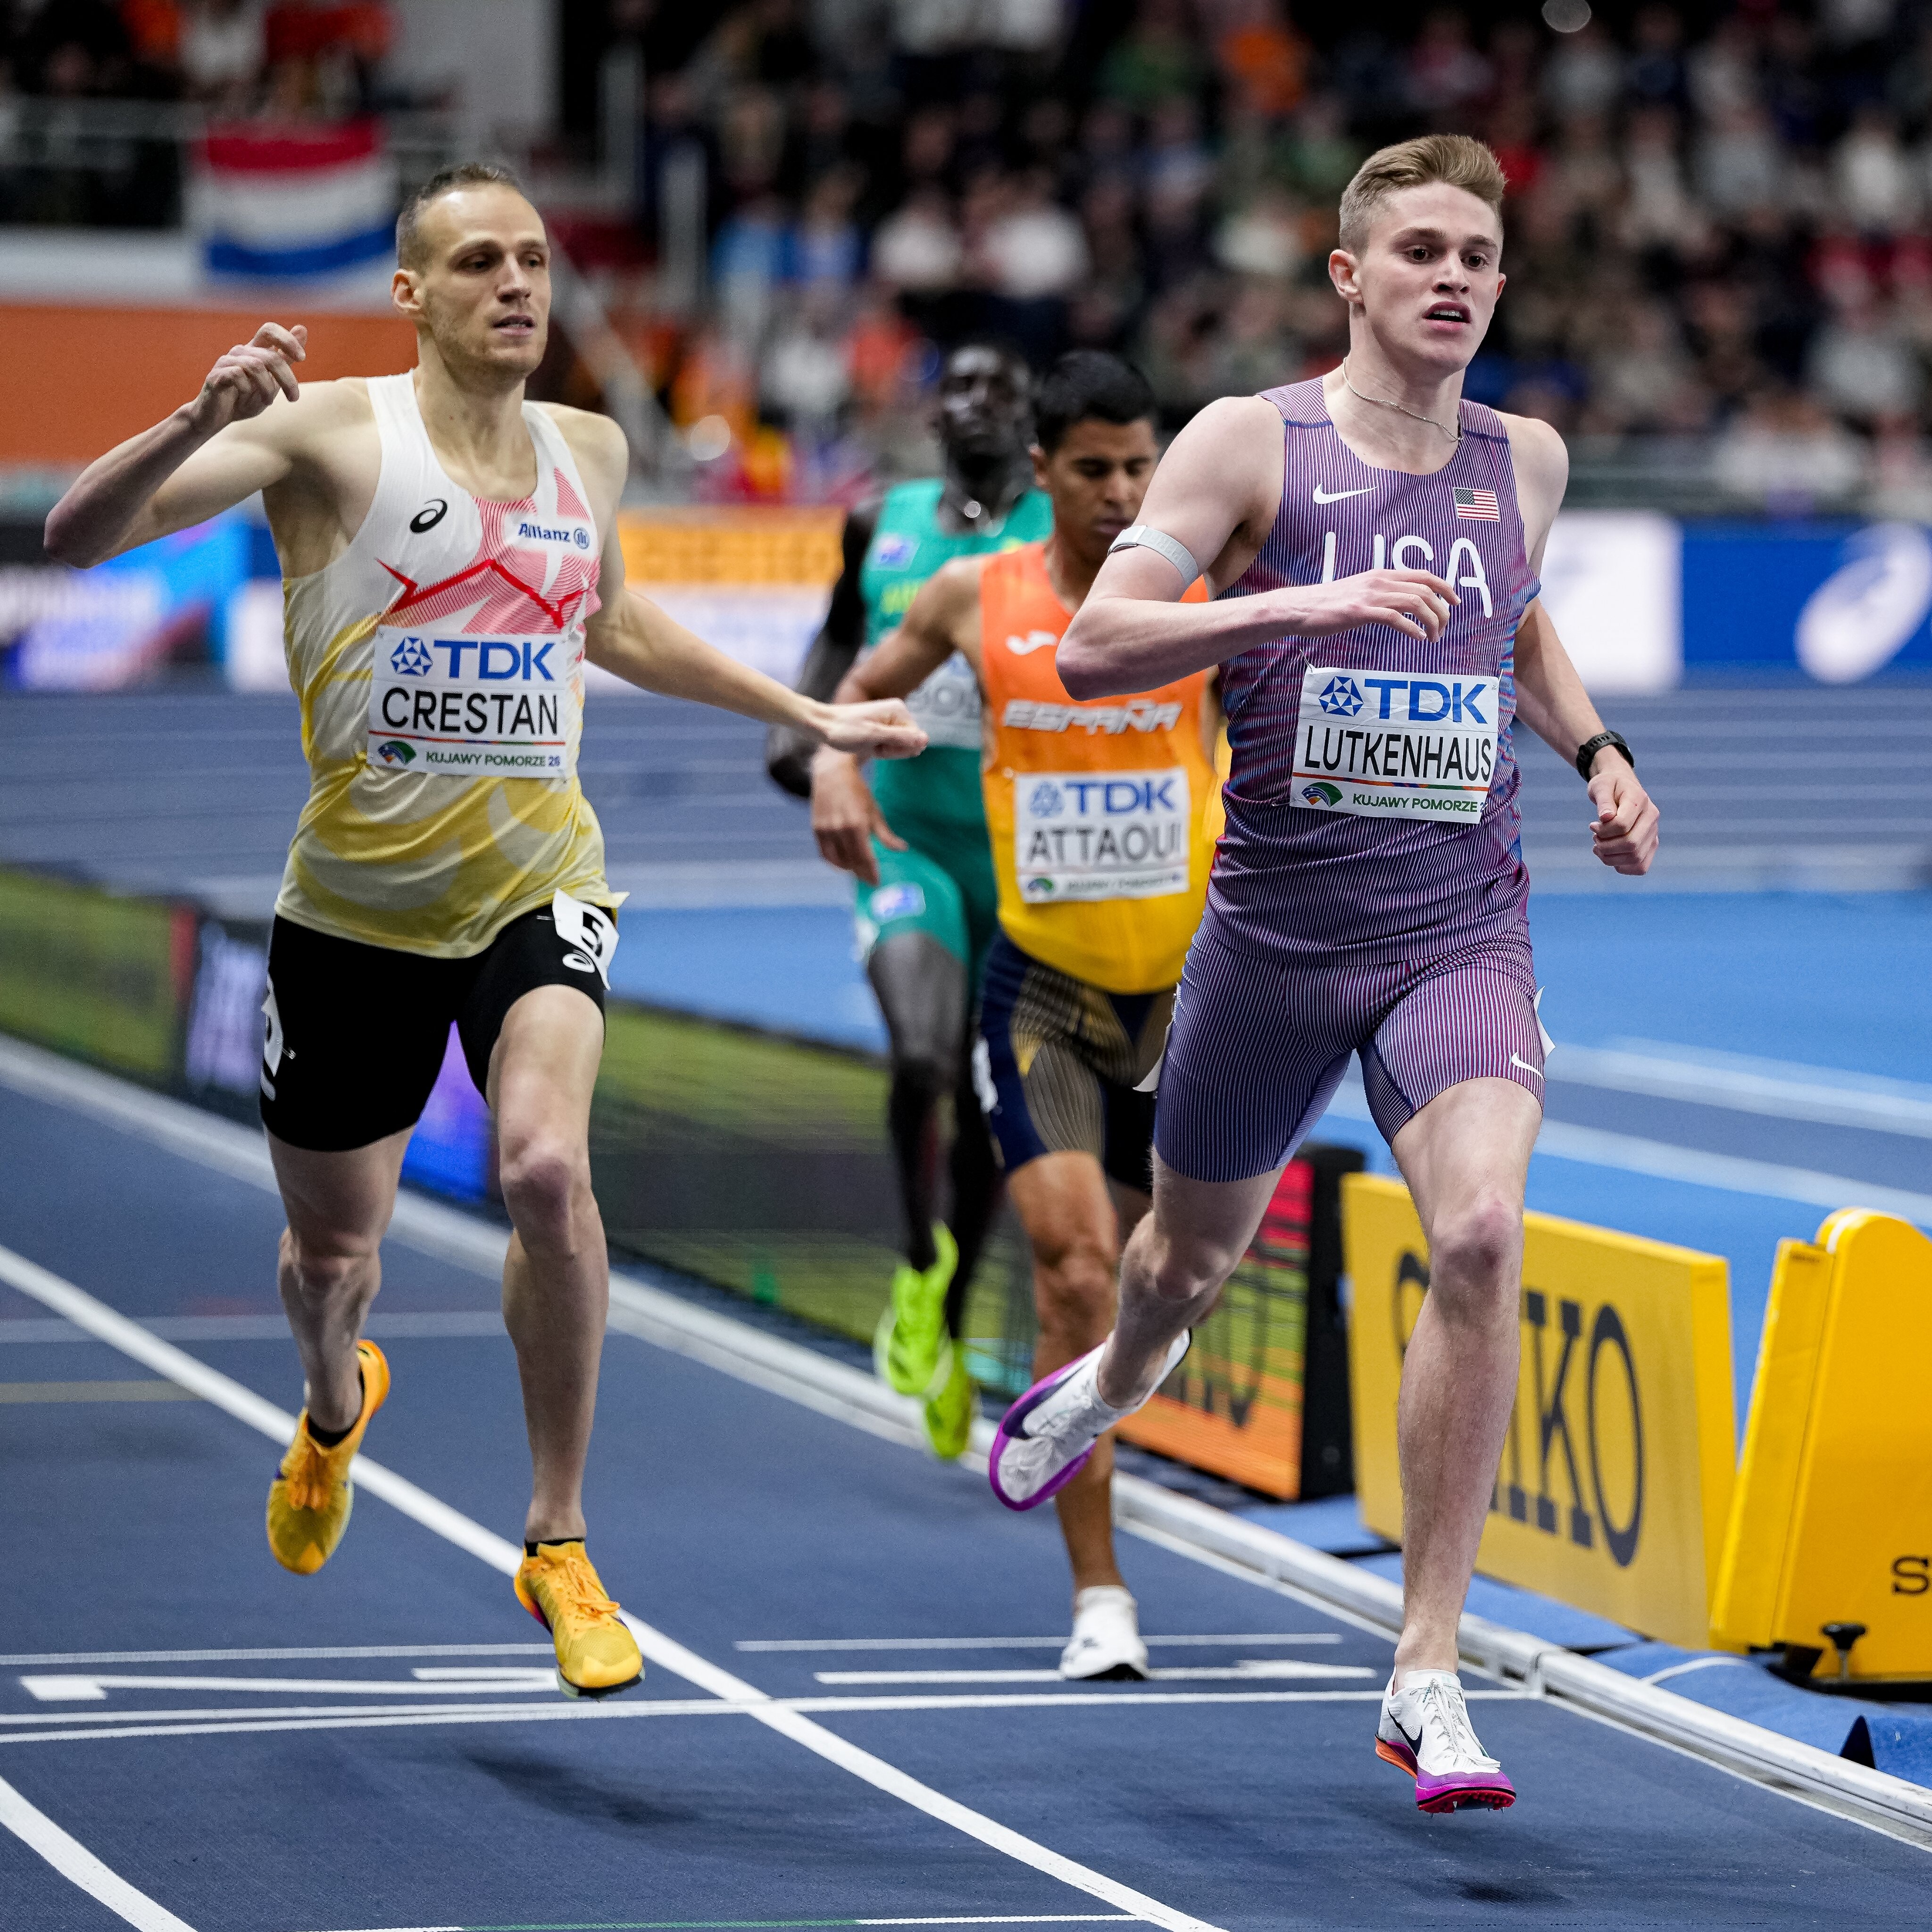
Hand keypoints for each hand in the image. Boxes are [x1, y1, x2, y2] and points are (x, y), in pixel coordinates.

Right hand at [186, 323, 306, 435]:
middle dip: (287, 379)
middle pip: (270, 357)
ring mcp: (226, 362)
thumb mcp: (273, 379)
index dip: (287, 339)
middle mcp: (240, 352)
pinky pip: (237, 375)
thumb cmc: (246, 398)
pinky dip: (247, 388)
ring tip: (268, 402)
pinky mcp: (215, 375)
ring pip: (256, 366)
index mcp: (254, 351)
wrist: (218, 416)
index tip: (302, 358)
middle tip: (293, 398)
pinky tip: (245, 396)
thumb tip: (302, 328)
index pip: (269, 330)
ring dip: (268, 388)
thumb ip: (286, 357)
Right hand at [811, 749, 903, 885]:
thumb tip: (902, 849)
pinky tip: (843, 865)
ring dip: (849, 869)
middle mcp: (839, 829)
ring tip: (858, 871)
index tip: (876, 881)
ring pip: (838, 860)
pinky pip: (825, 854)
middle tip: (869, 879)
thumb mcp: (874, 812)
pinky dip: (834, 863)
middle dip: (861, 873)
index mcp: (857, 825)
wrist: (832, 774)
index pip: (864, 857)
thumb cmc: (858, 792)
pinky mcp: (816, 829)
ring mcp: (826, 830)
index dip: (870, 872)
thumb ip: (886, 834)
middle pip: (851, 861)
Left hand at [817, 697, 926, 760]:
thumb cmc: (843, 730)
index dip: (898, 749)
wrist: (822, 724)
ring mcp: (889, 719)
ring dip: (884, 749)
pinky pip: (889, 742)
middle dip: (891, 749)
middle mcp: (897, 712)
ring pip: (899, 744)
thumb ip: (900, 738)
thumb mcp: (873, 736)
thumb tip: (926, 740)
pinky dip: (879, 747)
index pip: (915, 739)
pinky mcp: (882, 725)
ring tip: (867, 743)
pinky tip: (866, 744)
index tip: (878, 746)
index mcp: (898, 710)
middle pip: (908, 742)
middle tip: (871, 744)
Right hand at [1275, 567, 1457, 643]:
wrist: (1300, 608)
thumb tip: (1399, 606)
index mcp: (1382, 575)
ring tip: (1433, 638)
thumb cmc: (1328, 605)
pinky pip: (1396, 618)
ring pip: (1416, 602)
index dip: (1445, 587)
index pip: (1424, 575)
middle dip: (1442, 611)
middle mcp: (1380, 581)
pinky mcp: (1360, 611)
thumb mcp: (1359, 592)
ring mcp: (1370, 595)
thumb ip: (1380, 595)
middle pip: (1425, 590)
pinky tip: (1418, 639)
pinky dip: (1413, 629)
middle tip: (1444, 629)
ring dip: (1431, 621)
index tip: (1456, 603)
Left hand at [1586, 754, 1657, 874]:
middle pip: (1631, 844)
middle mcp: (1651, 819)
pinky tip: (1610, 855)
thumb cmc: (1609, 786)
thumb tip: (1605, 817)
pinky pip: (1640, 867)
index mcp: (1640, 801)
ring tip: (1599, 846)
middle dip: (1606, 846)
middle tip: (1595, 839)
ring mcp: (1653, 834)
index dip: (1603, 830)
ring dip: (1610, 858)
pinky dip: (1621, 867)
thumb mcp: (1601, 786)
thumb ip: (1603, 801)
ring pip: (1635, 858)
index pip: (1622, 825)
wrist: (1620, 788)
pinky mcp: (1650, 846)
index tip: (1593, 825)